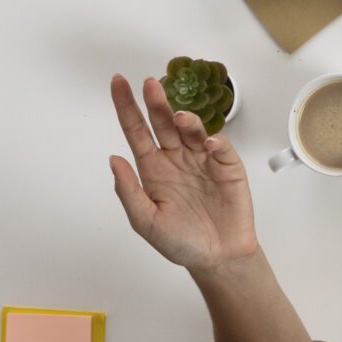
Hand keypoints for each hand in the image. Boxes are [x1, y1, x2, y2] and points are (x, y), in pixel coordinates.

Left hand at [108, 73, 259, 272]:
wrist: (218, 258)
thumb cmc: (181, 242)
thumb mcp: (145, 221)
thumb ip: (128, 190)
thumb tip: (113, 159)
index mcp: (153, 169)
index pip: (137, 131)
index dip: (127, 107)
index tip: (118, 83)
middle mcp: (176, 159)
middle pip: (163, 124)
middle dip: (156, 103)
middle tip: (151, 84)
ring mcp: (202, 161)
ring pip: (192, 130)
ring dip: (186, 120)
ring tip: (180, 118)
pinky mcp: (227, 167)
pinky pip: (221, 147)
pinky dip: (216, 141)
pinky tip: (209, 144)